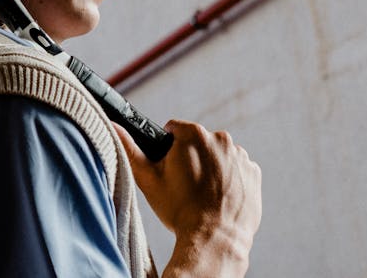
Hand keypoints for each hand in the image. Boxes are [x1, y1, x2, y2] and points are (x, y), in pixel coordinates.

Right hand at [115, 119, 261, 275]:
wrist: (214, 240)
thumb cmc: (179, 210)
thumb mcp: (147, 179)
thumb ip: (128, 148)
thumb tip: (113, 126)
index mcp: (193, 134)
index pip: (174, 129)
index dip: (167, 148)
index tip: (168, 167)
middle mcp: (221, 139)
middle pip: (197, 142)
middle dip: (190, 158)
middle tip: (183, 184)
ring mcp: (240, 156)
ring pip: (218, 156)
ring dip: (211, 168)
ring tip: (202, 194)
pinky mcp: (254, 174)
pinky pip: (237, 170)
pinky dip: (228, 180)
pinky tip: (218, 197)